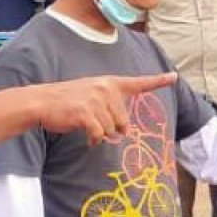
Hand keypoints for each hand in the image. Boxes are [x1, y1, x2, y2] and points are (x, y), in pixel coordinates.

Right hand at [32, 74, 177, 143]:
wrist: (42, 102)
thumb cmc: (68, 101)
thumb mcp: (92, 93)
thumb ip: (111, 103)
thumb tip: (122, 129)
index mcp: (110, 83)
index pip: (138, 82)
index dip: (158, 80)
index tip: (174, 77)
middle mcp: (106, 89)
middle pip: (124, 121)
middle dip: (112, 128)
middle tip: (94, 121)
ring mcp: (96, 101)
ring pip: (111, 131)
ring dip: (100, 134)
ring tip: (86, 124)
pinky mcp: (86, 114)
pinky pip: (99, 135)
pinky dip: (93, 139)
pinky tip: (85, 136)